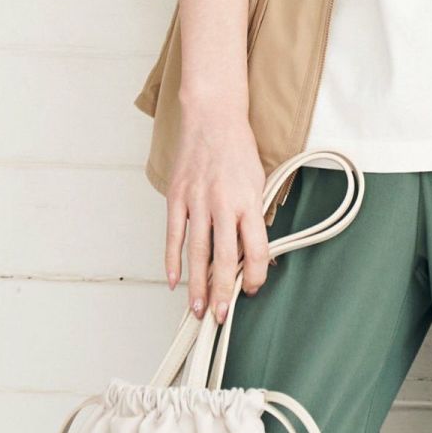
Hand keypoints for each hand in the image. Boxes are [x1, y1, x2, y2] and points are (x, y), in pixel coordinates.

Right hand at [165, 106, 267, 322]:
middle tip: (221, 317)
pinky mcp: (177, 196)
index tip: (251, 291)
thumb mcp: (259, 183)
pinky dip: (172, 260)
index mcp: (248, 202)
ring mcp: (197, 200)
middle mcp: (223, 203)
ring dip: (197, 285)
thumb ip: (255, 219)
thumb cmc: (239, 152)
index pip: (255, 250)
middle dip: (223, 292)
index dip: (255, 276)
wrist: (213, 116)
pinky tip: (173, 281)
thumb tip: (255, 256)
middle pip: (224, 258)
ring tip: (198, 309)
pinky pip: (174, 235)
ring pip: (197, 252)